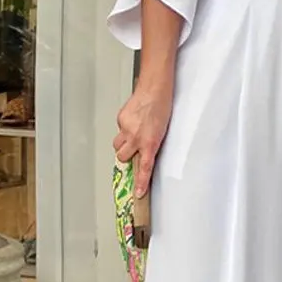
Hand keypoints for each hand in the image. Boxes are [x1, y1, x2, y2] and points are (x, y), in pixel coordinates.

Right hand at [113, 83, 172, 198]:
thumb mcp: (163, 131)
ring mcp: (126, 129)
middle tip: (134, 149)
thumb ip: (152, 144)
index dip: (141, 183)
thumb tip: (145, 152)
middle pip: (123, 157)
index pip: (144, 168)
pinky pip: (119, 129)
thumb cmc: (163, 107)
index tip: (138, 194)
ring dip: (124, 143)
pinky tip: (134, 119)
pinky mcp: (120, 119)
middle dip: (127, 156)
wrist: (155, 88)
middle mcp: (136, 138)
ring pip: (118, 145)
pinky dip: (125, 127)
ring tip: (134, 133)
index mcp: (150, 143)